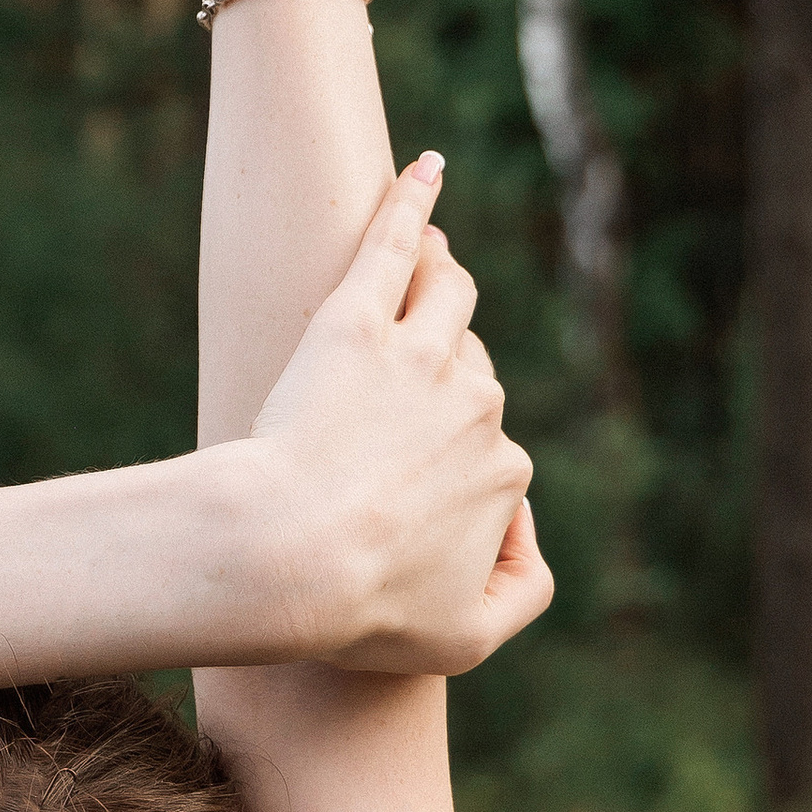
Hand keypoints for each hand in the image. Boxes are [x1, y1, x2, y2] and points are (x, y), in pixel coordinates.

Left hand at [230, 157, 552, 677]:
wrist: (284, 557)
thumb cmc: (362, 609)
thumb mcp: (463, 641)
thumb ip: (520, 593)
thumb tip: (527, 537)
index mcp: (504, 472)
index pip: (496, 452)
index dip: (454, 468)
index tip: (403, 490)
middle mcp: (476, 402)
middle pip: (470, 366)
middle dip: (445, 372)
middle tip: (394, 387)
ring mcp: (417, 354)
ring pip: (448, 294)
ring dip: (446, 271)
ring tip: (433, 253)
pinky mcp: (355, 319)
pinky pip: (393, 243)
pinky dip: (412, 201)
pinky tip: (422, 169)